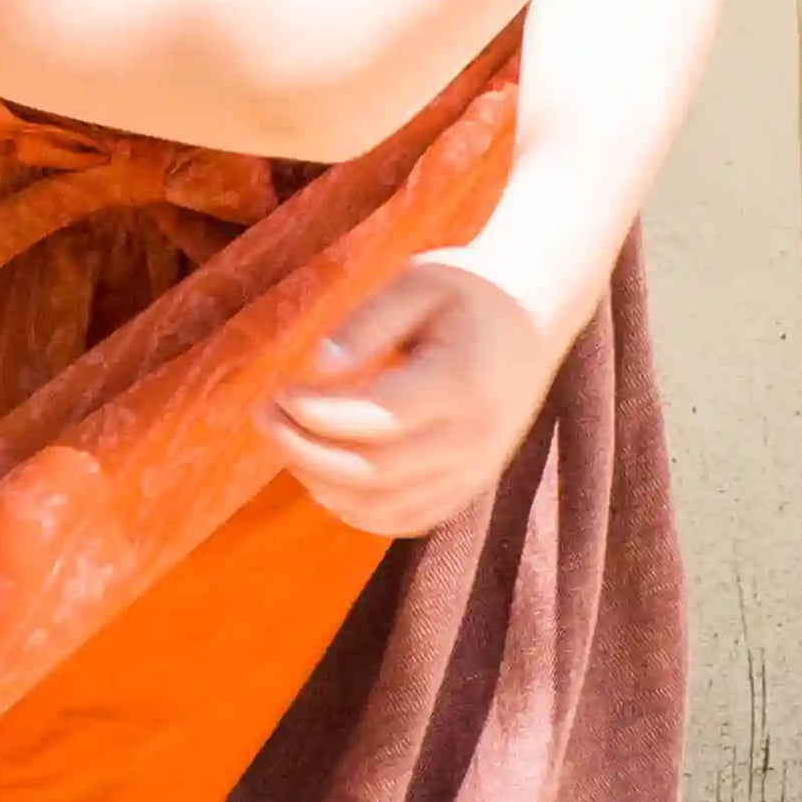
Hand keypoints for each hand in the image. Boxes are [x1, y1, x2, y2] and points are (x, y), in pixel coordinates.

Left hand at [265, 253, 559, 538]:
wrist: (536, 317)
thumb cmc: (470, 291)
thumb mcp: (421, 281)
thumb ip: (368, 322)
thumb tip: (317, 368)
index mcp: (463, 384)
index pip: (379, 419)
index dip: (317, 415)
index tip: (277, 392)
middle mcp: (474, 439)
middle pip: (375, 472)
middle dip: (305, 451)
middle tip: (265, 416)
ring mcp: (475, 470)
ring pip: (385, 508)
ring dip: (323, 485)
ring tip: (289, 441)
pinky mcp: (469, 485)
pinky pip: (406, 520)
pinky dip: (357, 511)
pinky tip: (322, 476)